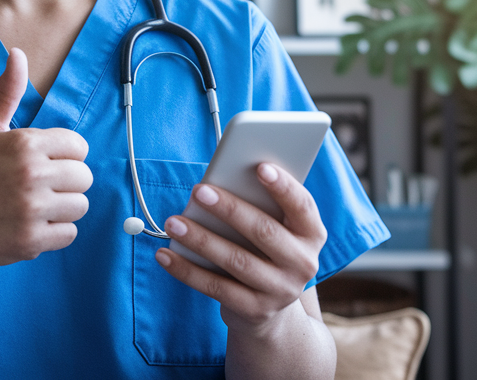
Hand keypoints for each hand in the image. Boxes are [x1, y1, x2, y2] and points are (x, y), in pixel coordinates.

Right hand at [0, 48, 92, 266]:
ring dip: (63, 207)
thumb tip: (17, 54)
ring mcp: (33, 210)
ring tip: (37, 205)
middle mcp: (32, 175)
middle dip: (66, 181)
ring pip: (80, 206)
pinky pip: (69, 233)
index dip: (65, 154)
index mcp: (25, 144)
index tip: (47, 162)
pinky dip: (55, 231)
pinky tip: (33, 223)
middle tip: (41, 185)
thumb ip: (6, 92)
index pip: (78, 146)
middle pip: (83, 177)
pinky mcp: (32, 240)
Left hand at [156, 163, 327, 331]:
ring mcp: (280, 290)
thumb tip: (220, 182)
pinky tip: (165, 254)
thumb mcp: (274, 228)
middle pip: (264, 231)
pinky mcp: (254, 310)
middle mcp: (303, 263)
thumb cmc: (265, 249)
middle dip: (230, 209)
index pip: (302, 206)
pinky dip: (187, 270)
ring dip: (201, 239)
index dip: (283, 187)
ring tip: (173, 222)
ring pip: (237, 260)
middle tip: (198, 190)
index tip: (260, 167)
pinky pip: (216, 288)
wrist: (269, 307)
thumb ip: (259, 205)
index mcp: (311, 234)